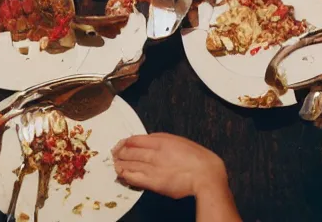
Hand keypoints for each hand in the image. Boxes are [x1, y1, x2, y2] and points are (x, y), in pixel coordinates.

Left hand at [113, 133, 227, 198]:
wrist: (206, 175)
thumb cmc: (198, 158)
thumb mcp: (180, 141)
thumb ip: (163, 140)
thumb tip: (148, 141)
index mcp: (162, 141)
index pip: (135, 140)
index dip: (125, 142)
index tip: (122, 144)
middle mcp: (154, 153)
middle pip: (128, 151)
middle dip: (119, 153)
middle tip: (115, 154)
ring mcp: (152, 168)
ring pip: (128, 164)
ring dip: (119, 164)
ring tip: (116, 164)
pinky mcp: (153, 182)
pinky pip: (133, 178)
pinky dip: (125, 176)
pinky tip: (122, 175)